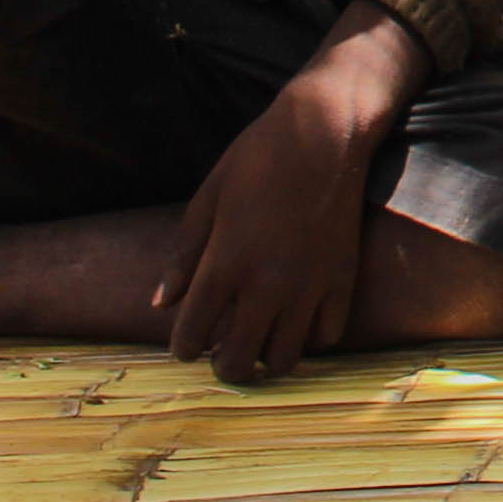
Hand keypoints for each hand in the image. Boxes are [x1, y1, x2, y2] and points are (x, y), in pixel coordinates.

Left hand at [163, 8, 422, 382]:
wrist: (324, 133)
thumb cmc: (257, 159)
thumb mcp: (207, 199)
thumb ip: (183, 256)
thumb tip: (160, 303)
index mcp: (224, 266)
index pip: (192, 336)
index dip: (184, 349)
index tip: (187, 346)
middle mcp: (265, 286)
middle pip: (238, 361)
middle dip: (224, 368)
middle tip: (223, 357)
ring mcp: (308, 286)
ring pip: (285, 359)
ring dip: (267, 361)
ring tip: (262, 344)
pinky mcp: (342, 279)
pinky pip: (328, 335)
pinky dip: (311, 337)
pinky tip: (300, 322)